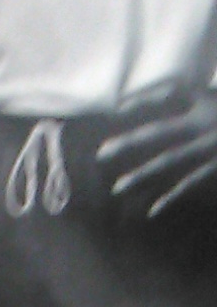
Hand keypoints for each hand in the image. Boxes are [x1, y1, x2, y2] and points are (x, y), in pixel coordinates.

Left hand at [97, 86, 216, 217]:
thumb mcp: (213, 101)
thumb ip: (192, 101)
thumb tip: (167, 102)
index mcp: (205, 103)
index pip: (167, 95)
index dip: (141, 102)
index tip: (116, 110)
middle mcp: (205, 123)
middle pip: (159, 133)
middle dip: (129, 143)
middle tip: (101, 155)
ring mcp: (212, 147)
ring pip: (170, 162)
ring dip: (143, 175)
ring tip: (118, 188)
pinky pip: (192, 184)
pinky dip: (172, 197)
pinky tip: (153, 211)